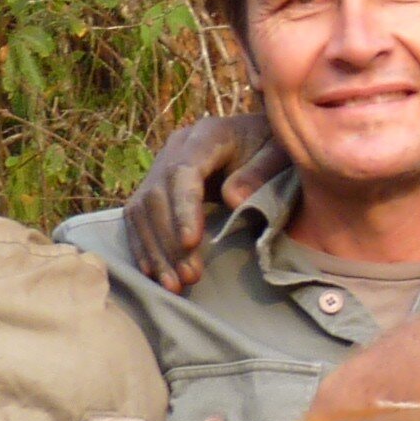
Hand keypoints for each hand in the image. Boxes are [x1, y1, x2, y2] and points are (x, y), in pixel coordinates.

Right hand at [121, 112, 286, 292]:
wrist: (262, 139)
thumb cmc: (275, 149)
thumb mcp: (281, 154)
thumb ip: (261, 172)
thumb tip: (232, 199)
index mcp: (207, 134)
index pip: (183, 172)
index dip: (183, 208)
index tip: (191, 242)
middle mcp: (176, 147)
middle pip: (157, 195)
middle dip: (169, 240)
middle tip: (189, 277)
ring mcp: (162, 166)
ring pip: (142, 210)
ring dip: (155, 251)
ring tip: (174, 285)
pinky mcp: (156, 187)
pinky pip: (138, 218)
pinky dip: (144, 248)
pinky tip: (154, 275)